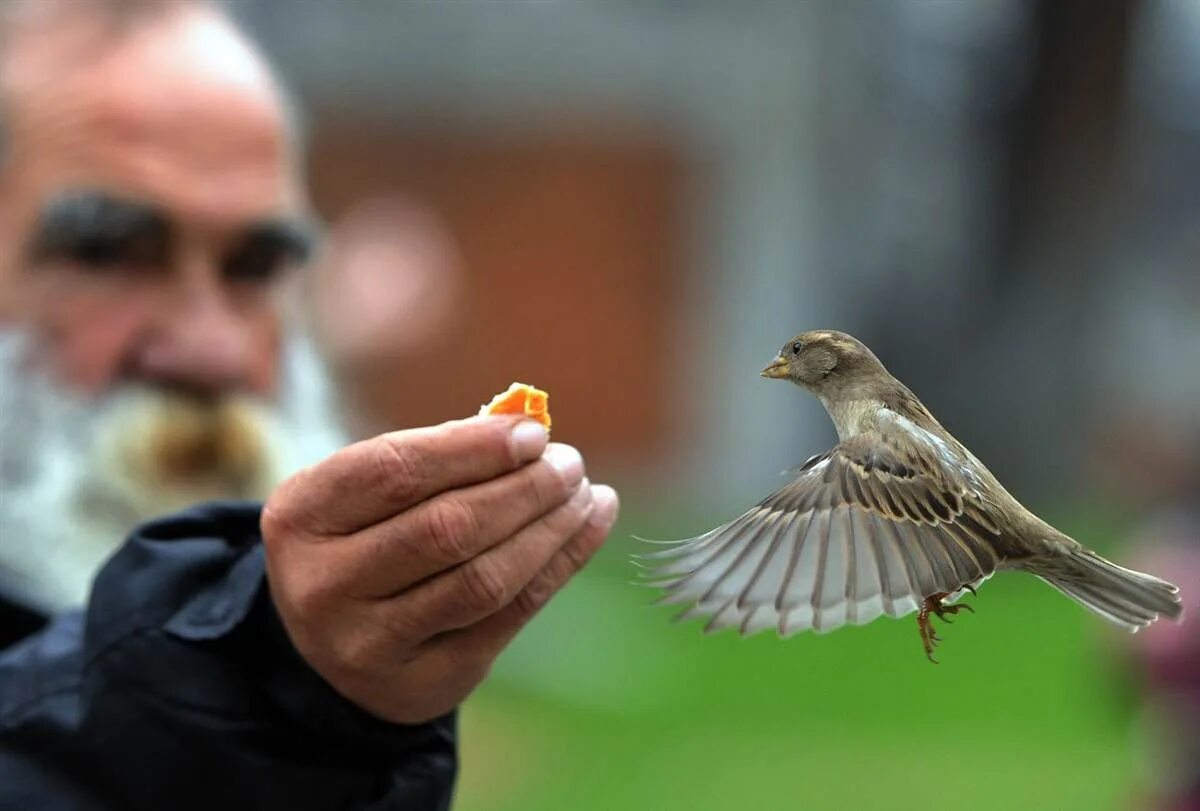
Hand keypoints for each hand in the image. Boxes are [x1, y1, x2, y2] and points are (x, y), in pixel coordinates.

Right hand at [260, 415, 618, 723]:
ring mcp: (370, 643)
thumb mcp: (367, 493)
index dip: (472, 448)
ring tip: (585, 495)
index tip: (532, 432)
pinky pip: (509, 616)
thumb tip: (529, 431)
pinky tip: (588, 526)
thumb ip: (436, 457)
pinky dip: (559, 565)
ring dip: (550, 530)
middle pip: (445, 529)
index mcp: (300, 516)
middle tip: (569, 464)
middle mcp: (323, 585)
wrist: (333, 646)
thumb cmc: (365, 539)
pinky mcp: (424, 681)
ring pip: (483, 579)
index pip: (395, 471)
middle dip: (523, 490)